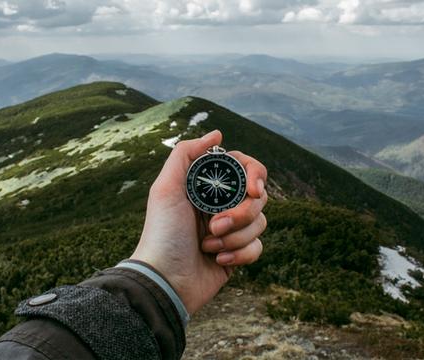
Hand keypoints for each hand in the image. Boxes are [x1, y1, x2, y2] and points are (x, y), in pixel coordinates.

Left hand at [130, 130, 267, 313]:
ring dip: (235, 237)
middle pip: (258, 197)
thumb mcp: (165, 188)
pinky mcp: (237, 255)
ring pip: (260, 223)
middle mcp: (221, 205)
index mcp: (207, 187)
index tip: (252, 189)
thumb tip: (218, 133)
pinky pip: (258, 247)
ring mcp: (231, 230)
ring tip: (208, 246)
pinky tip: (218, 261)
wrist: (165, 280)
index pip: (245, 169)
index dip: (255, 176)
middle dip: (240, 213)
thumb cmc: (162, 233)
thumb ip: (186, 154)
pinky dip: (240, 255)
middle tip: (215, 225)